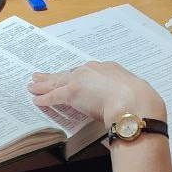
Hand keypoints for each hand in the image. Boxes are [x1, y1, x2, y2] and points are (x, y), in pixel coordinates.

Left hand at [28, 61, 165, 130]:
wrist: (134, 102)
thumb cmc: (139, 100)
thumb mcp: (132, 91)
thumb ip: (123, 94)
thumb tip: (123, 102)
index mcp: (108, 68)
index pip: (86, 72)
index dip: (75, 76)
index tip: (69, 78)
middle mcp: (92, 69)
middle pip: (68, 73)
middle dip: (54, 76)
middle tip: (41, 75)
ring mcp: (80, 79)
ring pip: (57, 82)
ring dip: (43, 85)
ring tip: (33, 85)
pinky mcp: (72, 92)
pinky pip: (54, 96)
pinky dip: (44, 98)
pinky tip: (37, 100)